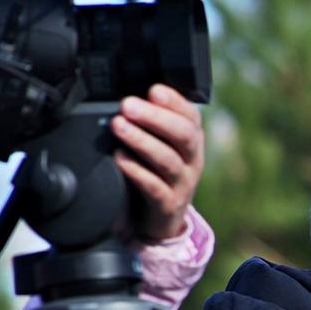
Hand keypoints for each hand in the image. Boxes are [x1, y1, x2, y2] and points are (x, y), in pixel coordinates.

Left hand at [111, 84, 204, 241]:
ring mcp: (182, 185)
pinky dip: (137, 171)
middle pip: (183, 135)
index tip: (153, 90)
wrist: (159, 219)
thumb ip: (146, 121)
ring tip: (118, 126)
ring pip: (168, 160)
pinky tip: (120, 158)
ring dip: (142, 140)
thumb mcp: (157, 143)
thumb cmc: (153, 172)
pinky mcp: (168, 206)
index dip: (174, 101)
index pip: (191, 116)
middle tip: (127, 105)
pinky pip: (155, 188)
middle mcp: (192, 160)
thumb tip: (122, 93)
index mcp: (191, 140)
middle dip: (155, 117)